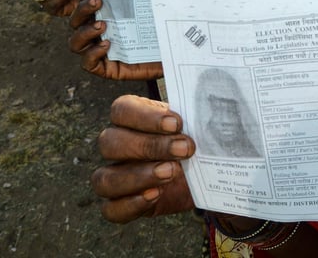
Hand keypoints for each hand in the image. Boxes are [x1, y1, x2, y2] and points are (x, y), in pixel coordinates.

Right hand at [68, 0, 163, 80]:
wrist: (173, 58)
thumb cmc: (162, 34)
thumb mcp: (155, 14)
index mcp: (106, 18)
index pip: (86, 6)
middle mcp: (98, 34)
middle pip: (76, 21)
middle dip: (83, 9)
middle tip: (98, 2)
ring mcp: (99, 53)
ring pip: (76, 42)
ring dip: (85, 32)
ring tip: (102, 25)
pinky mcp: (105, 69)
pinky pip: (88, 63)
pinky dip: (93, 54)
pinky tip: (106, 45)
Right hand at [92, 95, 195, 222]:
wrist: (205, 173)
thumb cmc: (196, 139)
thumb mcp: (198, 122)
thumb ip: (196, 114)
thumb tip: (212, 109)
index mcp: (132, 116)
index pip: (121, 109)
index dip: (145, 117)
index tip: (177, 123)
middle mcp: (117, 144)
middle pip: (110, 143)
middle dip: (149, 146)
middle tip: (184, 149)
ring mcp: (115, 175)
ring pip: (105, 178)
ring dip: (139, 176)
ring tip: (172, 172)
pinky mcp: (121, 203)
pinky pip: (110, 209)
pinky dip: (131, 204)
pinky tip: (156, 195)